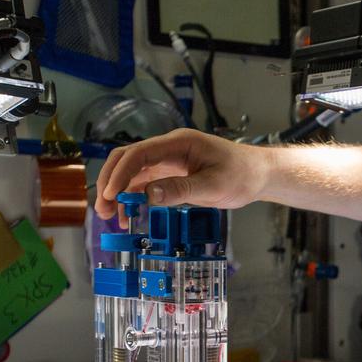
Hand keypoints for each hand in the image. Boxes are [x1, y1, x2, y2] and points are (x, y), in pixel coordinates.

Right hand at [94, 128, 262, 219]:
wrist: (258, 174)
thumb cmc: (242, 173)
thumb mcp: (214, 185)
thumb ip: (181, 190)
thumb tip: (148, 195)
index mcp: (178, 143)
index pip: (139, 154)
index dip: (120, 174)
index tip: (111, 195)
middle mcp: (168, 150)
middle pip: (128, 160)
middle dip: (110, 182)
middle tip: (103, 208)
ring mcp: (168, 162)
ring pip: (132, 174)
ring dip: (118, 193)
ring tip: (112, 217)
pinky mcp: (171, 175)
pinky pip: (144, 184)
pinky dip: (133, 198)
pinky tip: (129, 215)